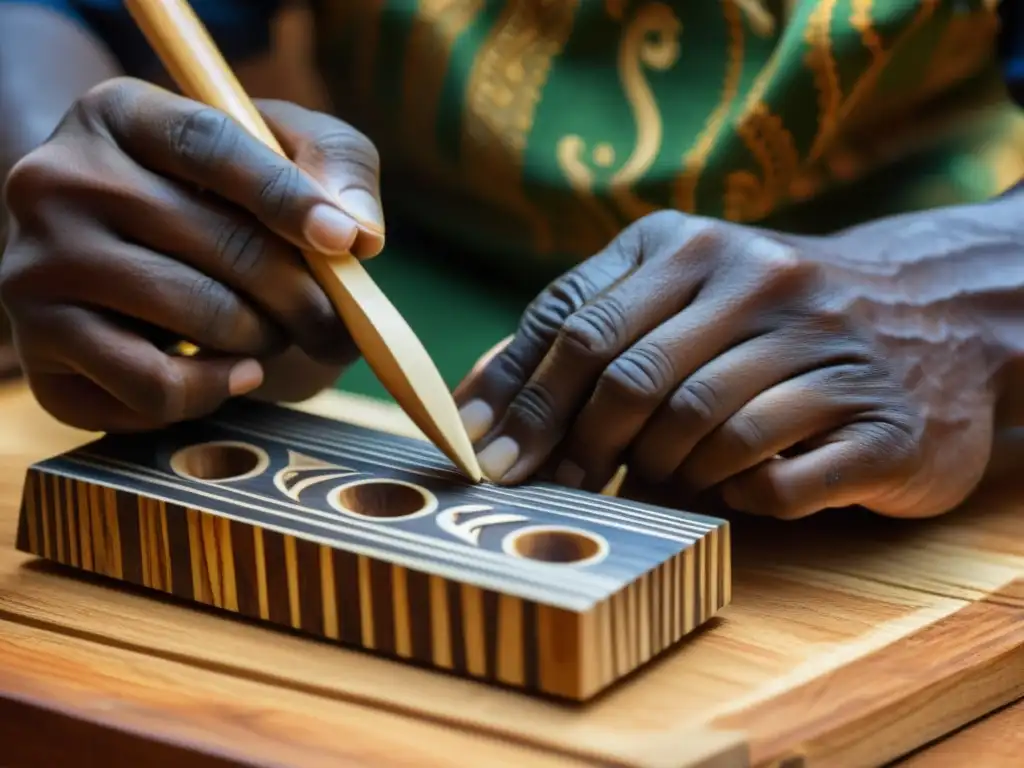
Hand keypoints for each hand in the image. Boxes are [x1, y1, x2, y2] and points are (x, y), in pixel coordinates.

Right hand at [1, 77, 383, 430]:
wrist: (123, 258)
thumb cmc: (219, 201)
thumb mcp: (283, 151)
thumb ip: (336, 164)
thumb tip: (359, 230)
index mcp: (120, 114)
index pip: (208, 142)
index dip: (285, 194)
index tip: (343, 241)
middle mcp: (58, 179)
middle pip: (221, 241)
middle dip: (304, 295)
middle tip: (334, 322)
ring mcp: (39, 265)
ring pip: (198, 318)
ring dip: (265, 338)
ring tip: (271, 332)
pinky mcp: (40, 347)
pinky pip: (155, 389)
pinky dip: (215, 391)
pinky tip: (234, 371)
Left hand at [456, 210, 997, 519]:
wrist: (932, 315)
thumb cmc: (768, 319)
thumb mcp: (676, 296)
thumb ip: (584, 331)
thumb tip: (478, 400)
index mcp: (691, 243)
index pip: (577, 322)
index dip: (523, 398)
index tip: (487, 456)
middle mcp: (760, 278)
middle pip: (630, 376)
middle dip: (577, 445)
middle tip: (560, 487)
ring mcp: (827, 344)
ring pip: (699, 428)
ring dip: (660, 471)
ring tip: (659, 477)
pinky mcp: (881, 420)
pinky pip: (774, 476)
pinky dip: (734, 494)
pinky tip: (732, 485)